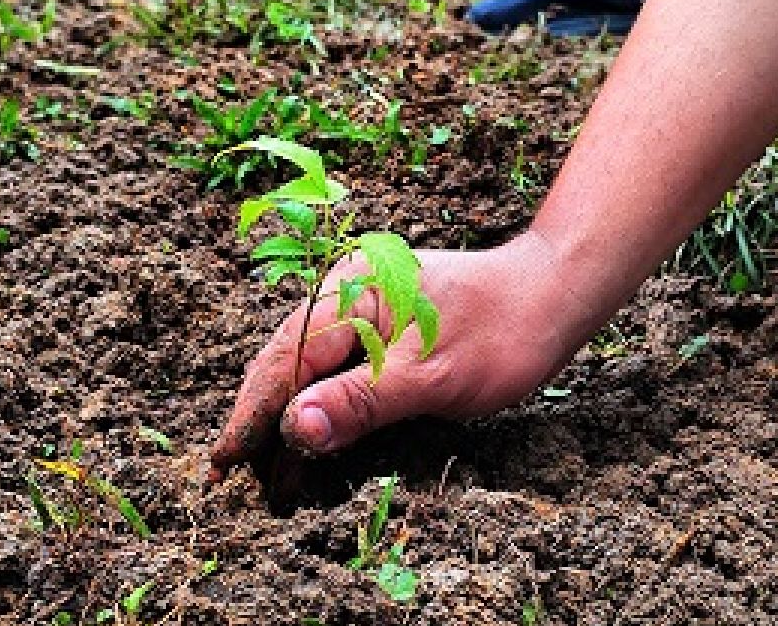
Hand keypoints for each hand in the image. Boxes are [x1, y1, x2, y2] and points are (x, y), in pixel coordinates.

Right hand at [207, 232, 591, 481]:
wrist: (554, 296)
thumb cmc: (502, 330)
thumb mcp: (431, 376)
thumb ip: (362, 402)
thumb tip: (294, 430)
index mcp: (349, 296)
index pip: (283, 363)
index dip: (252, 416)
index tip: (224, 464)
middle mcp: (346, 297)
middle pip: (285, 366)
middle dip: (262, 422)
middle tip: (239, 481)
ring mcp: (363, 312)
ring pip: (307, 370)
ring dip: (289, 419)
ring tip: (271, 473)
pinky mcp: (381, 329)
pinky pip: (336, 369)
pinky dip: (320, 406)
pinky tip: (313, 437)